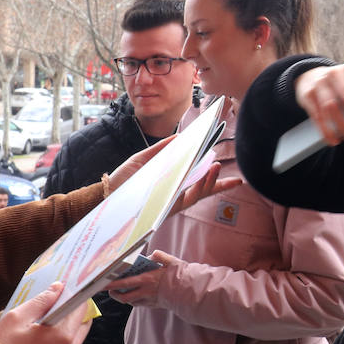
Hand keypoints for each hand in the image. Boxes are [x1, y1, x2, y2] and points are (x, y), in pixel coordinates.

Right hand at [0, 282, 90, 343]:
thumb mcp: (17, 317)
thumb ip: (42, 301)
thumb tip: (59, 288)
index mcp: (62, 337)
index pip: (80, 309)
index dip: (74, 297)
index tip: (65, 291)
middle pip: (81, 325)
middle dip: (72, 313)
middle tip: (56, 304)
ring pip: (74, 339)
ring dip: (66, 328)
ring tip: (45, 320)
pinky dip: (59, 342)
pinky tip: (41, 337)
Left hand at [106, 143, 240, 216]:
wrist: (106, 193)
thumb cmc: (124, 179)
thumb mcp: (143, 159)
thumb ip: (161, 148)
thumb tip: (179, 137)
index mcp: (171, 185)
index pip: (196, 181)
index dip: (213, 178)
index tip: (228, 171)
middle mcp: (175, 195)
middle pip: (203, 190)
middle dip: (219, 184)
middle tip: (236, 179)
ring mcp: (172, 202)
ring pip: (198, 194)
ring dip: (211, 182)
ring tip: (217, 167)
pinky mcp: (167, 206)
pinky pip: (187, 197)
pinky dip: (199, 186)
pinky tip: (204, 175)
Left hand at [106, 250, 180, 306]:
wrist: (190, 292)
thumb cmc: (181, 276)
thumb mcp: (172, 262)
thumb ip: (160, 256)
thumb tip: (152, 255)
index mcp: (148, 279)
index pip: (125, 283)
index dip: (112, 283)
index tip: (103, 282)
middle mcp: (146, 291)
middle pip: (124, 296)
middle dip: (113, 292)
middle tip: (106, 289)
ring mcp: (149, 300)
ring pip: (130, 302)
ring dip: (122, 297)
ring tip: (117, 292)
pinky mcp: (153, 305)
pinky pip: (138, 304)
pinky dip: (132, 300)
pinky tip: (132, 295)